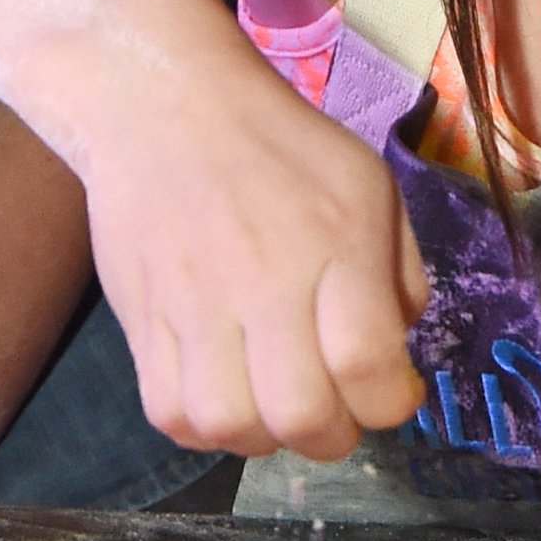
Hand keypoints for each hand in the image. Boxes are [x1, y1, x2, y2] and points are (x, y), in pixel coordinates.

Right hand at [67, 52, 429, 457]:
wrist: (164, 104)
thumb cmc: (281, 145)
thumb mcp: (369, 185)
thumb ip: (399, 271)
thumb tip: (397, 348)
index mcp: (334, 241)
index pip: (367, 363)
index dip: (392, 402)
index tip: (391, 391)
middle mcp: (262, 280)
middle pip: (299, 413)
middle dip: (333, 435)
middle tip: (335, 411)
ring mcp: (193, 304)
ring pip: (227, 425)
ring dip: (263, 436)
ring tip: (274, 407)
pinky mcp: (141, 318)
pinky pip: (168, 412)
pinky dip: (204, 426)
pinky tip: (225, 397)